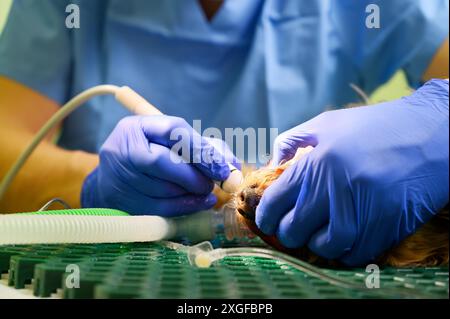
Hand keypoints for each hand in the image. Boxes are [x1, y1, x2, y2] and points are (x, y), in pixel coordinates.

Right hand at [81, 115, 237, 215]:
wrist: (114, 178)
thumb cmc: (153, 154)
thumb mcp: (175, 142)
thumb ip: (205, 148)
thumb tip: (233, 166)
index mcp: (137, 127)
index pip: (172, 131)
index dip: (200, 150)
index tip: (222, 168)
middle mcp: (122, 149)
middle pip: (162, 162)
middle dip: (194, 176)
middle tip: (213, 183)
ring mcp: (118, 177)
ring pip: (161, 188)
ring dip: (191, 193)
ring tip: (204, 191)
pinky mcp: (120, 201)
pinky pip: (158, 208)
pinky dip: (185, 207)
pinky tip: (200, 203)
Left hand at [256, 79, 448, 265]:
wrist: (432, 135)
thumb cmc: (375, 126)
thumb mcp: (327, 123)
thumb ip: (291, 142)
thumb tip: (270, 166)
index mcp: (316, 163)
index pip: (275, 202)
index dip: (265, 217)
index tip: (267, 220)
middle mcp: (335, 189)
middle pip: (294, 229)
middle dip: (287, 233)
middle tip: (292, 228)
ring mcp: (362, 211)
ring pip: (324, 246)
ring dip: (316, 245)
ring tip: (318, 234)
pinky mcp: (386, 226)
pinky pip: (355, 253)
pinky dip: (344, 251)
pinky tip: (344, 237)